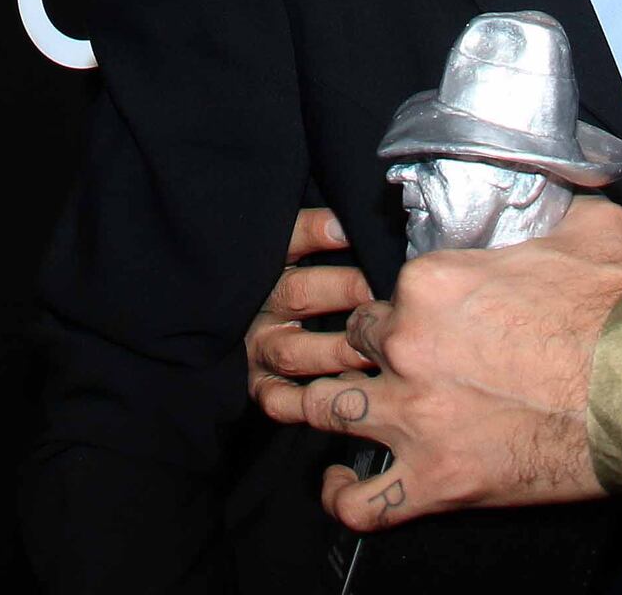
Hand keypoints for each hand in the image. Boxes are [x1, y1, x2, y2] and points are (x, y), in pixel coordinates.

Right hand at [247, 206, 374, 421]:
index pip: (290, 239)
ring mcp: (257, 346)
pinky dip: (307, 401)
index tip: (347, 229)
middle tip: (381, 295)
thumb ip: (337, 233)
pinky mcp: (258, 385)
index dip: (317, 232)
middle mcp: (258, 303)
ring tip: (375, 349)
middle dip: (344, 291)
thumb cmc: (311, 281)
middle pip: (297, 292)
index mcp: (270, 261)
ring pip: (292, 351)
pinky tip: (346, 390)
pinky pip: (277, 400)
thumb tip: (380, 220)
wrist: (240, 329)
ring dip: (336, 350)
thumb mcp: (312, 247)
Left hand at [295, 196, 621, 532]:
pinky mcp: (437, 480)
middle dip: (368, 350)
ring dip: (328, 407)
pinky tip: (338, 485)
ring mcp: (416, 416)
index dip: (402, 305)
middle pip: (353, 343)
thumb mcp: (588, 226)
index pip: (387, 291)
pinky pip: (362, 502)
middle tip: (391, 361)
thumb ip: (554, 205)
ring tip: (328, 409)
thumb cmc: (619, 306)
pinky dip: (342, 496)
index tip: (422, 318)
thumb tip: (563, 185)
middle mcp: (409, 345)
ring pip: (331, 409)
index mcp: (432, 282)